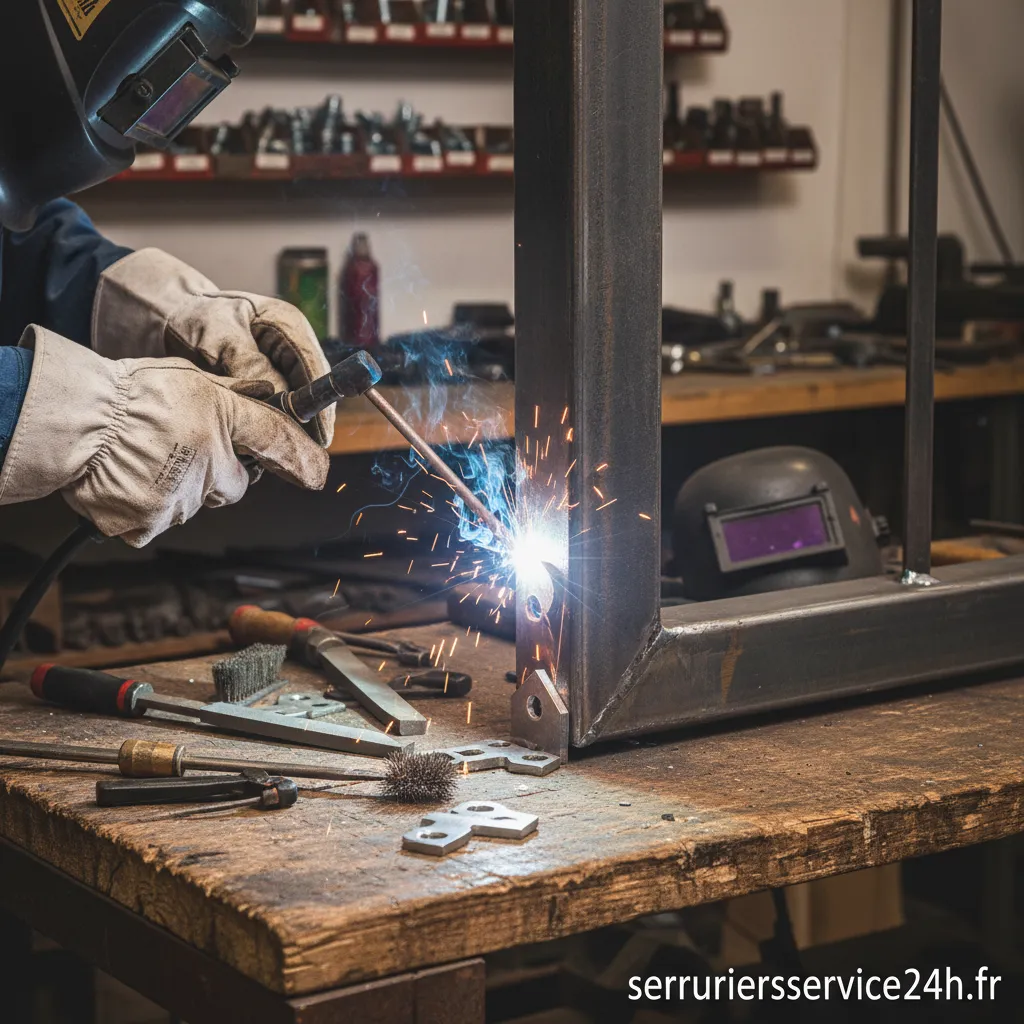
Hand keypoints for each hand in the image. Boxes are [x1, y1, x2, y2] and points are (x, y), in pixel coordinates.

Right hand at [0, 328, 327, 546]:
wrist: (73, 423)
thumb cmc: (127, 395)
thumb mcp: (189, 378)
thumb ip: (232, 392)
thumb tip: (267, 395)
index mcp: (221, 419)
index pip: (280, 442)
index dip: (304, 460)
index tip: (317, 472)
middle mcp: (210, 461)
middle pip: (235, 484)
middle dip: (218, 473)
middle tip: (183, 451)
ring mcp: (182, 496)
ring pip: (198, 503)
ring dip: (183, 489)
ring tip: (148, 461)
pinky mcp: (152, 522)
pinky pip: (163, 522)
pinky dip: (150, 509)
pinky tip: (132, 483)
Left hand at [91, 248, 335, 446]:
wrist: (163, 317)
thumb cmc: (191, 317)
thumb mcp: (218, 335)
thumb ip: (249, 364)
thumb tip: (278, 398)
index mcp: (287, 325)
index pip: (315, 368)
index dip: (321, 405)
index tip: (319, 437)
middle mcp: (288, 346)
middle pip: (309, 391)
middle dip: (303, 422)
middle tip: (294, 454)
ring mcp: (277, 365)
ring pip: (292, 404)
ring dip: (283, 427)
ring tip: (274, 454)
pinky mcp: (262, 382)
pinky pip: (272, 408)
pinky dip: (265, 425)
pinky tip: (256, 445)